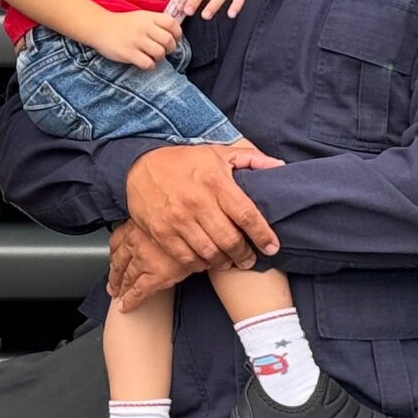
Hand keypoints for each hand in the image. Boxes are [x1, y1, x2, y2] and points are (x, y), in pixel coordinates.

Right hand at [93, 8, 182, 69]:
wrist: (99, 27)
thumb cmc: (122, 24)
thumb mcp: (140, 16)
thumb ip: (155, 22)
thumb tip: (174, 34)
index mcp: (148, 17)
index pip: (172, 23)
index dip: (177, 33)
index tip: (175, 39)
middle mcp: (144, 28)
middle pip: (168, 40)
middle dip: (170, 48)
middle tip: (164, 50)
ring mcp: (136, 40)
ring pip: (159, 53)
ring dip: (159, 58)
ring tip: (153, 56)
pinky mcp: (128, 53)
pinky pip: (147, 63)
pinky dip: (150, 65)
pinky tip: (145, 62)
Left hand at [108, 220, 198, 309]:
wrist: (205, 233)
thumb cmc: (191, 221)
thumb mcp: (169, 216)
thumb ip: (158, 222)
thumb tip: (156, 227)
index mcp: (138, 224)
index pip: (117, 240)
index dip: (113, 252)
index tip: (113, 259)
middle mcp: (137, 241)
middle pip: (118, 260)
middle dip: (114, 273)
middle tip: (112, 284)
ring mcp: (144, 259)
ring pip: (126, 276)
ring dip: (120, 287)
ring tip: (117, 294)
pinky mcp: (155, 275)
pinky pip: (138, 291)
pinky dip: (130, 300)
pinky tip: (125, 306)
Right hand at [124, 144, 279, 272]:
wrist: (139, 166)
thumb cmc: (183, 161)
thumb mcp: (217, 153)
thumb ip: (251, 159)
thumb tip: (278, 166)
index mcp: (215, 181)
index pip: (246, 214)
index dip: (263, 234)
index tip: (272, 247)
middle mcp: (197, 202)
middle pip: (230, 239)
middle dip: (244, 255)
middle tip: (249, 259)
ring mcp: (178, 220)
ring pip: (210, 252)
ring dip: (224, 262)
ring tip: (229, 261)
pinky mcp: (162, 233)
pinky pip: (187, 258)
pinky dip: (200, 264)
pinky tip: (206, 260)